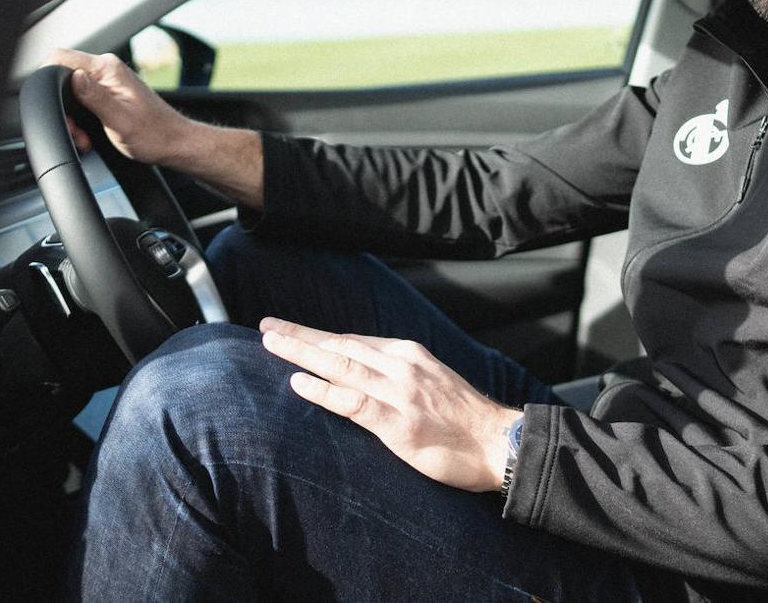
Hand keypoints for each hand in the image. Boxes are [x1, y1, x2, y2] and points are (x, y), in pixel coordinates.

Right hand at [42, 48, 191, 165]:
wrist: (174, 143)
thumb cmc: (154, 135)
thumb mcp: (120, 120)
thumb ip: (95, 97)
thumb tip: (74, 77)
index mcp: (108, 69)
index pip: (61, 57)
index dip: (48, 78)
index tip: (55, 105)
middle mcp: (107, 70)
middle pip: (63, 76)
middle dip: (62, 106)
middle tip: (76, 129)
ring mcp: (108, 80)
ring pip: (71, 91)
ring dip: (72, 116)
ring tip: (85, 135)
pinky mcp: (109, 93)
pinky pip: (83, 100)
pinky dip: (81, 118)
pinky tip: (90, 133)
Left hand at [259, 317, 520, 492]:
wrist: (500, 443)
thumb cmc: (466, 420)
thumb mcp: (432, 383)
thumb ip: (400, 376)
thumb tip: (367, 374)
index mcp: (409, 354)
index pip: (353, 339)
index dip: (319, 334)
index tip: (291, 329)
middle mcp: (402, 365)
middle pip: (341, 344)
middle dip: (302, 335)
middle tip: (267, 325)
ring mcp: (400, 392)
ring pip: (341, 365)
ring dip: (303, 352)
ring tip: (271, 344)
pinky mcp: (399, 422)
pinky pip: (353, 402)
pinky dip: (323, 390)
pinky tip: (299, 384)